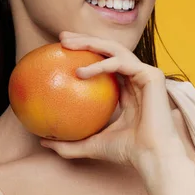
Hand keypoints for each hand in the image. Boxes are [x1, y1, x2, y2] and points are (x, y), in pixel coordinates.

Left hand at [40, 31, 185, 168]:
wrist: (151, 156)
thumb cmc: (126, 152)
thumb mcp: (90, 145)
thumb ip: (69, 144)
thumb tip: (43, 142)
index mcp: (128, 89)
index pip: (106, 63)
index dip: (87, 53)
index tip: (63, 50)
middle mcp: (137, 77)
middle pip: (110, 50)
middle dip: (85, 39)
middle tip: (62, 38)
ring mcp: (146, 74)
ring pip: (115, 49)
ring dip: (90, 43)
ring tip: (67, 44)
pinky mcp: (151, 75)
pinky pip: (120, 63)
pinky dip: (100, 65)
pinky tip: (80, 72)